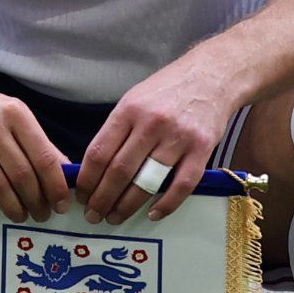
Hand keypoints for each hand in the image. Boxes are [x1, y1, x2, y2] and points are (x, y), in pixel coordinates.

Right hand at [0, 78, 74, 220]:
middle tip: (42, 215)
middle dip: (36, 202)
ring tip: (21, 214)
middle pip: (22, 176)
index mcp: (15, 113)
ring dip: (13, 208)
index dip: (56, 187)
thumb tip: (65, 175)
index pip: (43, 157)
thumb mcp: (14, 117)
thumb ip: (39, 144)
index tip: (61, 205)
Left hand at [73, 54, 234, 222]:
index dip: (87, 180)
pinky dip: (166, 204)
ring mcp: (178, 137)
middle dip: (102, 199)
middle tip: (93, 215)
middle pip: (119, 171)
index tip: (81, 196)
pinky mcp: (202, 149)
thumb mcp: (134, 99)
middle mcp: (152, 124)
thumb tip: (95, 168)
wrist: (212, 76)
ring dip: (127, 206)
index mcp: (129, 110)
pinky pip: (182, 185)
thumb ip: (117, 130)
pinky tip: (152, 214)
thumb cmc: (168, 90)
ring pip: (147, 182)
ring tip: (115, 217)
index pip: (99, 153)